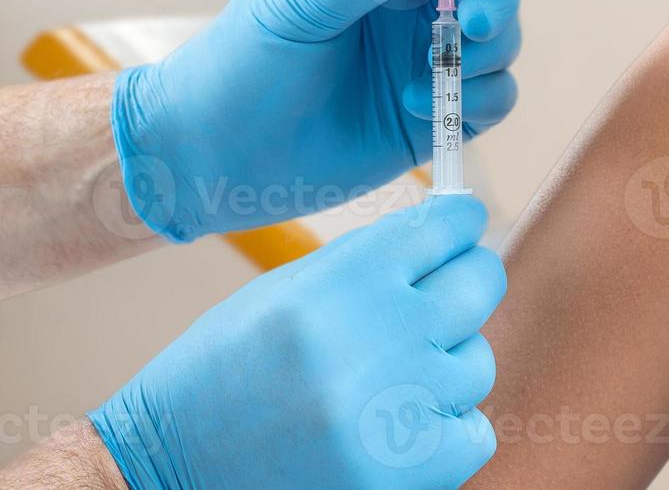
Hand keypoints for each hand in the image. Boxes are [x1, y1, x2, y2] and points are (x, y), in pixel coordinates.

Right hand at [89, 195, 504, 488]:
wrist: (168, 467)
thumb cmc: (227, 371)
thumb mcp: (287, 291)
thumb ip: (370, 260)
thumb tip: (449, 227)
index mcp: (342, 282)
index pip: (447, 227)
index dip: (459, 224)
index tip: (461, 228)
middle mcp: (377, 338)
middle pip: (480, 284)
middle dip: (467, 283)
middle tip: (442, 298)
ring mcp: (396, 410)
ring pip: (475, 362)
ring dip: (444, 366)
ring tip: (385, 381)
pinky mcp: (406, 473)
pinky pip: (473, 432)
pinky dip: (444, 431)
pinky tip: (395, 428)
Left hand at [112, 0, 520, 241]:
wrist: (213, 156)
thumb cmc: (239, 66)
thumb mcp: (296, 7)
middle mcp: (413, 15)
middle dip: (496, 5)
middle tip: (471, 25)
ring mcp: (427, 67)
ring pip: (500, 49)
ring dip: (485, 57)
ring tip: (430, 76)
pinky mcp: (435, 119)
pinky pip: (492, 102)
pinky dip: (475, 102)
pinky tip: (416, 108)